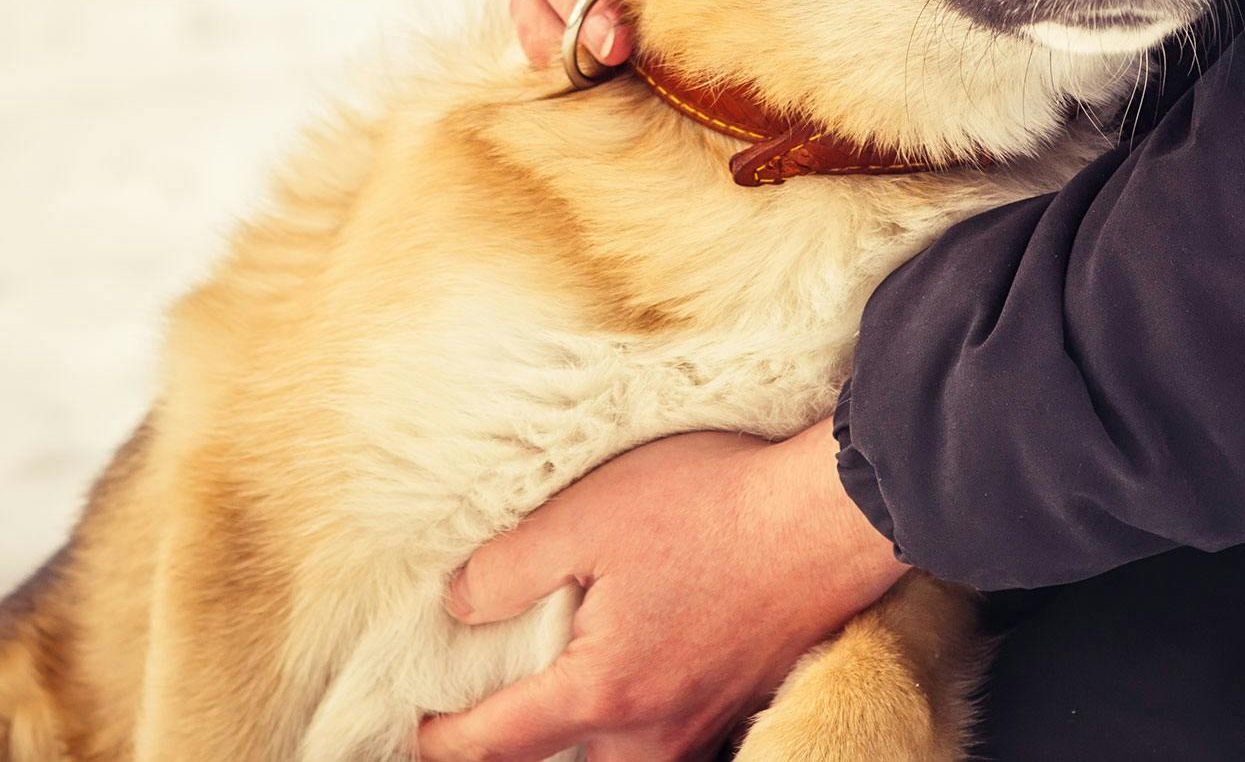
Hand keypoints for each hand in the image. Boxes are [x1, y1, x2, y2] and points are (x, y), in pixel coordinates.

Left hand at [417, 422, 907, 761]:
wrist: (831, 516)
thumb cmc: (713, 507)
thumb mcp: (586, 517)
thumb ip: (507, 569)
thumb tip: (458, 605)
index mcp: (602, 693)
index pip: (493, 743)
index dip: (439, 738)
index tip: (413, 727)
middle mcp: (651, 733)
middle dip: (514, 745)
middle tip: (477, 705)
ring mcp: (699, 726)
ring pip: (613, 758)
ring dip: (573, 735)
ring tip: (546, 690)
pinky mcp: (733, 706)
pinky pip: (659, 737)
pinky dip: (625, 723)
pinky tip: (619, 674)